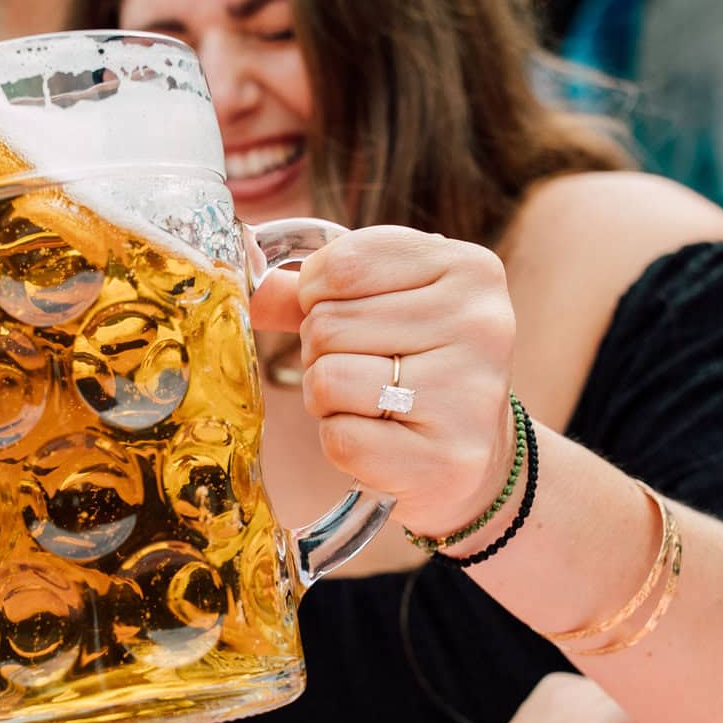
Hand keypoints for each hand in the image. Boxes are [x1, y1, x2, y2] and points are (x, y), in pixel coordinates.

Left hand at [251, 225, 516, 536]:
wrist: (469, 458)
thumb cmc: (416, 369)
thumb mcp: (382, 308)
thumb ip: (312, 291)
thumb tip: (241, 282)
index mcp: (470, 269)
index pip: (343, 263)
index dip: (316, 295)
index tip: (345, 315)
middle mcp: (481, 324)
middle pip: (328, 323)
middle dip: (322, 352)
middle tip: (367, 371)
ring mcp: (468, 394)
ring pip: (328, 378)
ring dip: (327, 398)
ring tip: (371, 405)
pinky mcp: (446, 459)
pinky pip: (340, 438)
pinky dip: (341, 442)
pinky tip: (381, 440)